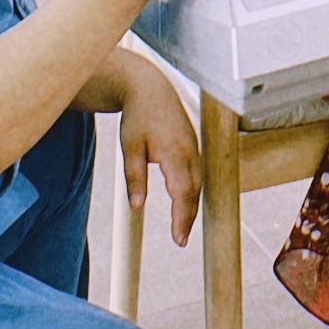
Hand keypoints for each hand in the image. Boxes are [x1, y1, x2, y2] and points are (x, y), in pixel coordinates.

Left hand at [112, 56, 200, 246]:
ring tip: (182, 228)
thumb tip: (138, 206)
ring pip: (198, 183)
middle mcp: (190, 150)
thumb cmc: (138, 116)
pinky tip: (185, 203)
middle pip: (194, 191)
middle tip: (179, 241)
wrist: (150, 88)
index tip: (177, 238)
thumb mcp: (129, 147)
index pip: (182, 192)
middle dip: (188, 217)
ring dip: (192, 206)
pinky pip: (197, 173)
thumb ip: (135, 177)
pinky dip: (193, 191)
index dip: (181, 217)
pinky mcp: (193, 145)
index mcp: (174, 151)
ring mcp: (194, 147)